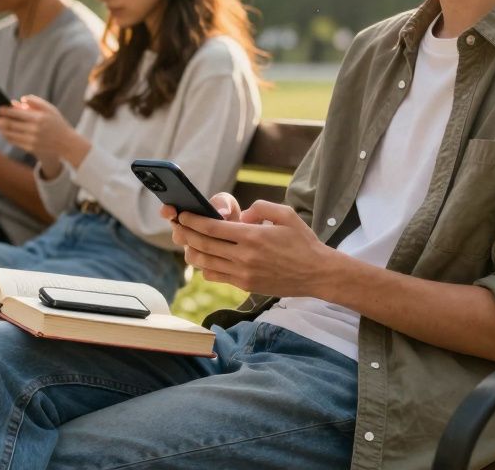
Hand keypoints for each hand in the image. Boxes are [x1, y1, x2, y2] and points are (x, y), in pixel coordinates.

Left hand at [0, 95, 82, 171]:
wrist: (66, 144)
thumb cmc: (57, 123)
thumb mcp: (50, 109)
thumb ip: (36, 102)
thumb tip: (20, 99)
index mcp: (39, 119)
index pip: (18, 114)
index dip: (5, 111)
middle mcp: (35, 130)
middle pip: (10, 125)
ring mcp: (32, 141)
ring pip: (10, 134)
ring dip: (0, 128)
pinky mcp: (30, 148)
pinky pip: (14, 141)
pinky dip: (7, 136)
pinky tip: (3, 131)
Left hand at [165, 199, 330, 296]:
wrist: (317, 274)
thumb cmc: (303, 241)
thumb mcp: (286, 214)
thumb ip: (260, 207)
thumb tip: (242, 215)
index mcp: (252, 236)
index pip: (212, 227)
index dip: (192, 220)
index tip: (182, 214)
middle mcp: (244, 256)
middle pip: (203, 244)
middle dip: (185, 234)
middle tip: (177, 226)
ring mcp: (243, 273)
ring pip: (205, 262)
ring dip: (191, 251)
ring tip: (186, 242)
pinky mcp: (245, 285)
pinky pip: (216, 276)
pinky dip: (204, 267)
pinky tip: (203, 258)